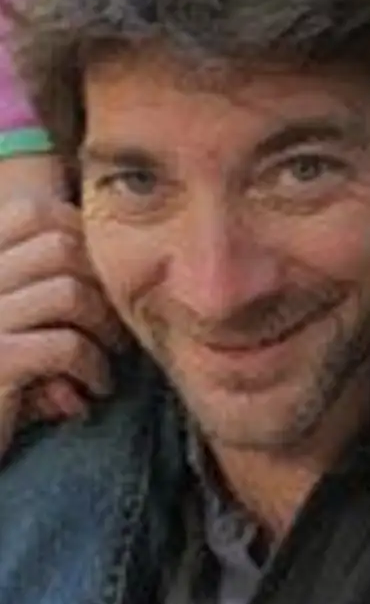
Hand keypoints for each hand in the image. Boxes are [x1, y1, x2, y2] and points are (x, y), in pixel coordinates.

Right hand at [0, 195, 121, 461]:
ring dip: (103, 328)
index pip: (33, 212)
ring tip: (107, 360)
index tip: (103, 280)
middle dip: (102, 284)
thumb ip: (51, 289)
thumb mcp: (20, 326)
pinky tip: (91, 391)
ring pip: (68, 292)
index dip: (81, 235)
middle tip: (116, 329)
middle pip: (60, 245)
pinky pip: (62, 344)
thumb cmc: (1, 386)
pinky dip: (91, 366)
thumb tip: (123, 270)